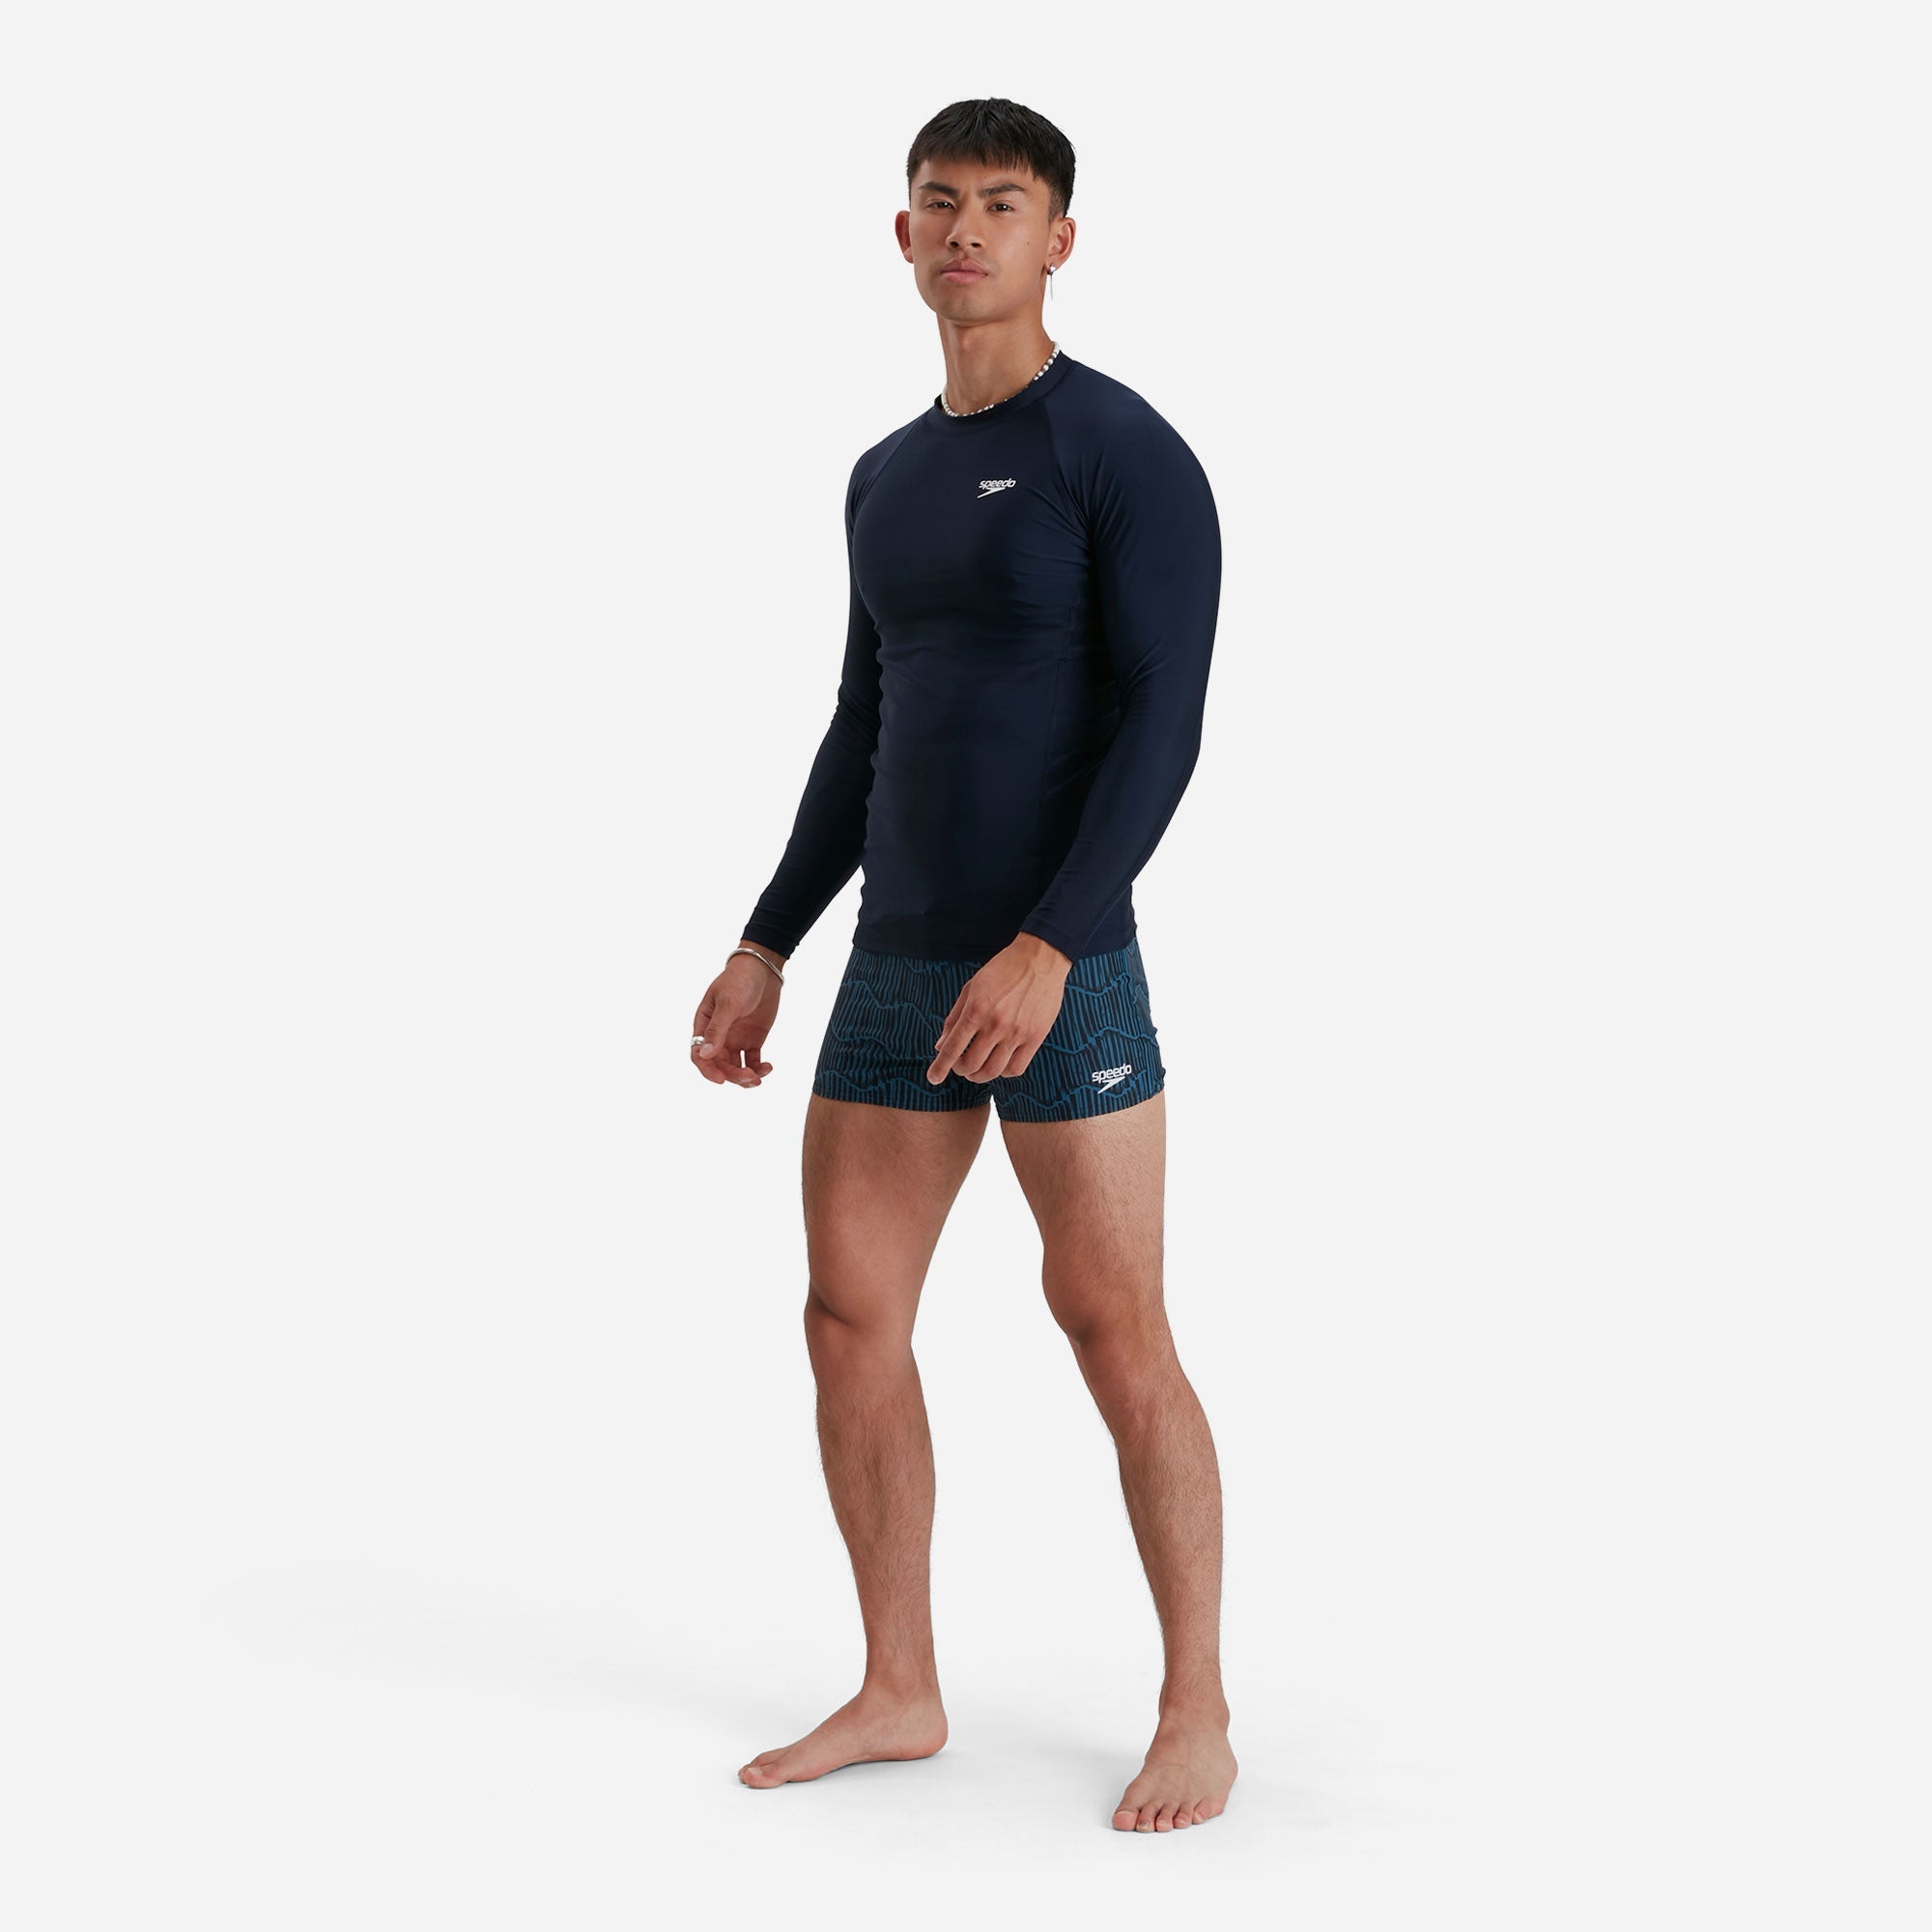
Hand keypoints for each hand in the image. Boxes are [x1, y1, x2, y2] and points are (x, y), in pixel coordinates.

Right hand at [691, 950, 782, 1087]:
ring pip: (736, 1067)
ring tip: (760, 1077)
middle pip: (720, 1065)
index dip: (708, 1070)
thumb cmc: (738, 980)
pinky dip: (759, 1068)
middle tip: (750, 1077)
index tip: (721, 1080)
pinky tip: (768, 1068)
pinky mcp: (752, 1040)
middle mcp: (718, 1037)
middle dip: (733, 1075)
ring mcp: (735, 1039)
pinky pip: (752, 1061)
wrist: (762, 970)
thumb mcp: (727, 1003)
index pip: (699, 1055)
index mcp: (704, 1026)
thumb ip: (717, 1029)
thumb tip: (705, 1054)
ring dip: (745, 1076)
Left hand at [927, 935, 1071, 1085]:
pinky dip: (1003, 1072)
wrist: (1039, 958)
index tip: (933, 1078)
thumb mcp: (971, 988)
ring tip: (977, 1070)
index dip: (940, 1067)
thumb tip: (940, 1045)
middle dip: (960, 1070)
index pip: (953, 1048)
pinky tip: (999, 1064)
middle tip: (960, 1066)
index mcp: (976, 1010)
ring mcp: (1016, 1033)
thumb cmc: (1003, 970)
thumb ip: (954, 1017)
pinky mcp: (1035, 1037)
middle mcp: (995, 1025)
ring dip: (979, 1076)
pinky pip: (1016, 1068)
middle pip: (971, 1065)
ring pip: (992, 1071)